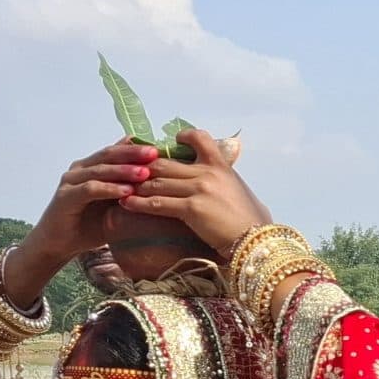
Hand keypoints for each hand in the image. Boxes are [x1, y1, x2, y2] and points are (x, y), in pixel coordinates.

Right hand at [11, 140, 157, 299]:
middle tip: (155, 154)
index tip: (161, 149)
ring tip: (145, 173)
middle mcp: (81, 169)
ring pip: (100, 170)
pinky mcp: (65, 196)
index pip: (117, 151)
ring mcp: (71, 181)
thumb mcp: (117, 205)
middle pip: (109, 155)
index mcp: (93, 167)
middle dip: (133, 154)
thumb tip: (160, 182)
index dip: (138, 149)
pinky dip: (109, 188)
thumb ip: (131, 190)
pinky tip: (126, 192)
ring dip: (123, 170)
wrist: (61, 243)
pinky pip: (90, 189)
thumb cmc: (91, 224)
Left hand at [118, 129, 269, 253]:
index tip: (172, 141)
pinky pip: (158, 203)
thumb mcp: (241, 191)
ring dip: (137, 185)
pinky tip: (126, 203)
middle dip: (144, 166)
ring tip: (122, 187)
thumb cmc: (253, 221)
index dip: (183, 137)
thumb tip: (220, 181)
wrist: (256, 241)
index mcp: (221, 166)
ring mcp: (199, 189)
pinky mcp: (191, 208)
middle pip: (166, 162)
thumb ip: (226, 180)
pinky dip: (138, 203)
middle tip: (129, 171)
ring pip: (157, 181)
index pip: (200, 138)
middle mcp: (208, 173)